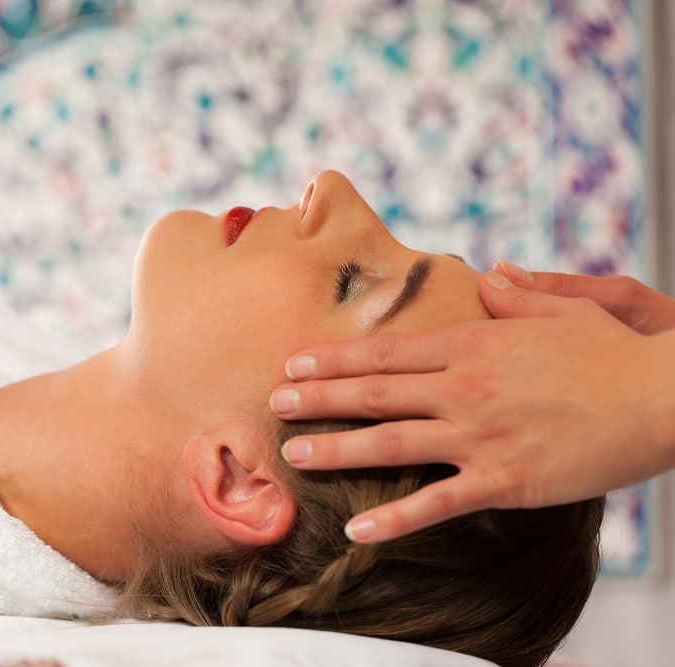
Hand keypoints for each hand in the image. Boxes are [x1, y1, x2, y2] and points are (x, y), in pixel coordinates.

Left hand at [271, 265, 674, 542]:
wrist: (665, 395)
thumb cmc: (616, 351)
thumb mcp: (566, 306)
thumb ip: (519, 292)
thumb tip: (489, 273)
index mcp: (474, 343)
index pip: (387, 352)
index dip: (334, 359)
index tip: (295, 363)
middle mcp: (465, 387)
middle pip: (374, 392)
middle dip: (318, 398)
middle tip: (272, 404)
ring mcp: (481, 435)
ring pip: (391, 443)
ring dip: (337, 450)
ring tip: (292, 454)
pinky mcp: (505, 480)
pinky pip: (437, 504)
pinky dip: (395, 520)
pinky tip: (356, 531)